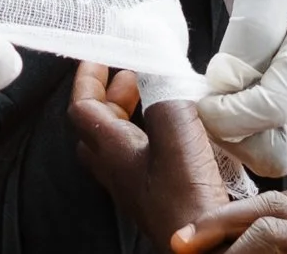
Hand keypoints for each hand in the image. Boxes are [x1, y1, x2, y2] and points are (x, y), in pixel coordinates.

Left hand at [70, 62, 234, 245]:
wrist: (205, 251)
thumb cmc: (186, 198)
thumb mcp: (176, 128)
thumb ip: (162, 89)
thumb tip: (154, 58)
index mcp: (112, 149)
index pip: (82, 105)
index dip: (88, 75)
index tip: (100, 53)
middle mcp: (116, 169)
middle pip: (95, 123)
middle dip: (109, 92)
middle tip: (130, 72)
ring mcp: (133, 185)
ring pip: (116, 140)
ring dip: (129, 112)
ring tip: (153, 94)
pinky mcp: (153, 195)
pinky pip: (138, 154)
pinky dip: (148, 131)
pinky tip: (174, 129)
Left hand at [199, 0, 286, 174]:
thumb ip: (252, 33)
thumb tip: (230, 88)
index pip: (273, 109)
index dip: (226, 110)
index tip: (199, 89)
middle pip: (281, 150)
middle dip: (234, 135)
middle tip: (203, 102)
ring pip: (276, 150)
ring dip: (235, 135)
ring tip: (211, 95)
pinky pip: (272, 134)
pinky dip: (241, 127)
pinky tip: (224, 95)